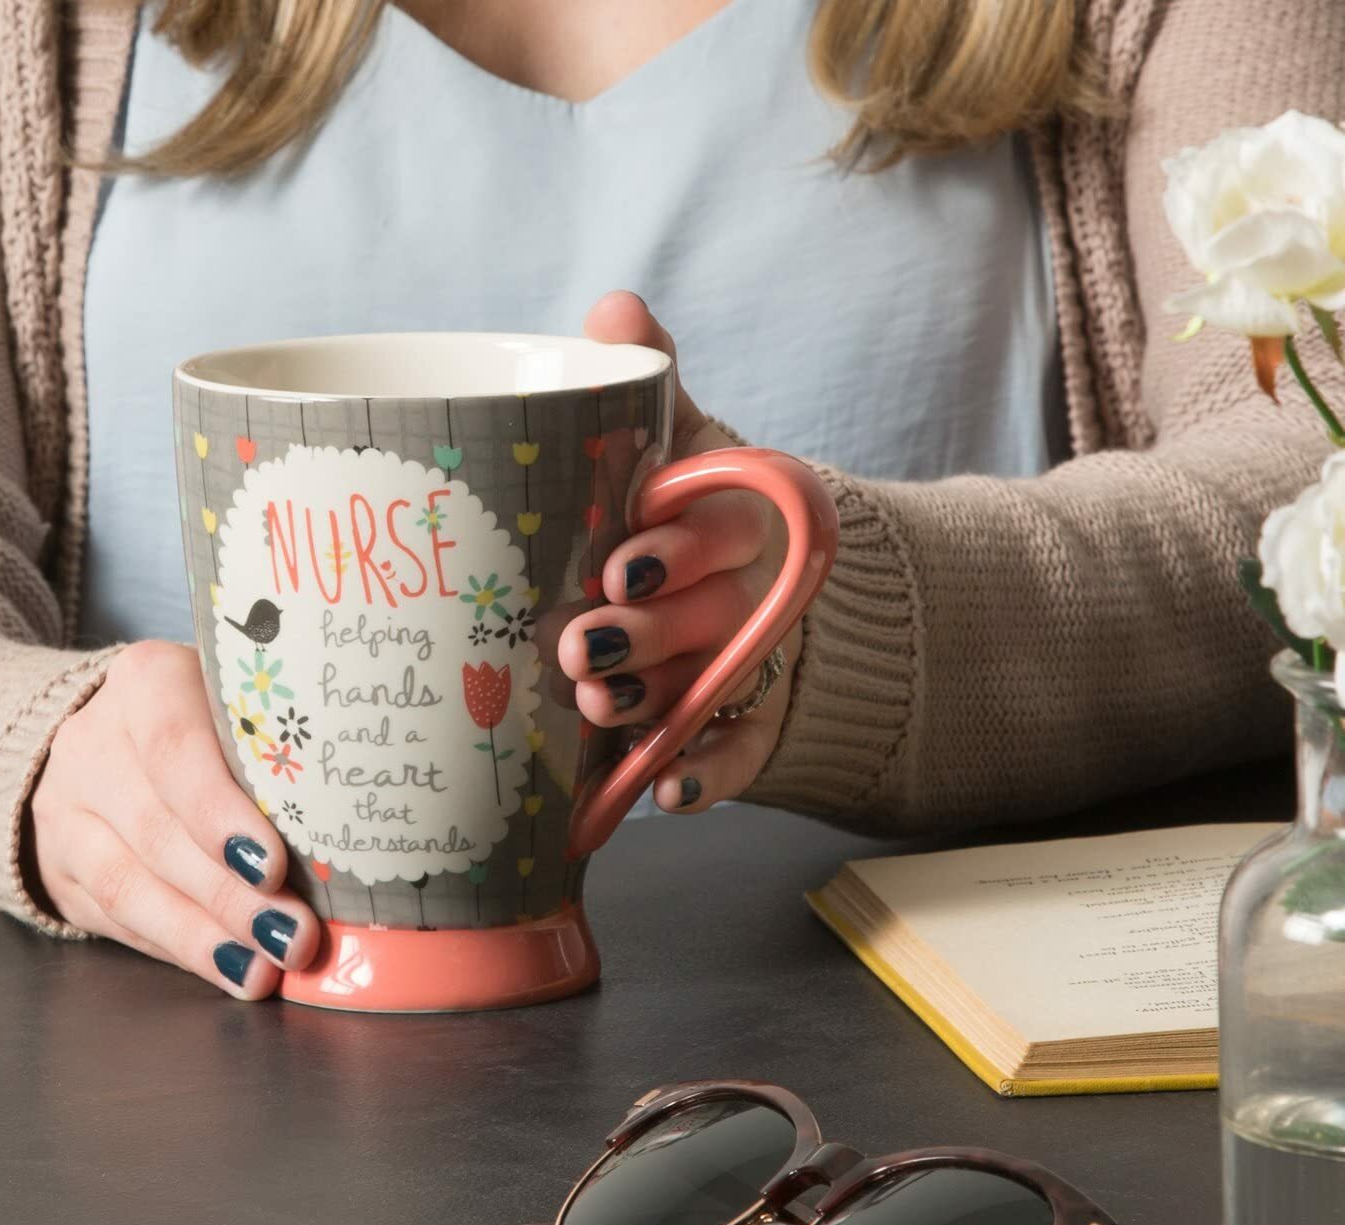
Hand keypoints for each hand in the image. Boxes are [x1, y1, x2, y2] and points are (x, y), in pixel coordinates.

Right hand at [28, 640, 319, 997]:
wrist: (106, 738)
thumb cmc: (212, 722)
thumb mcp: (241, 710)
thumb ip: (279, 751)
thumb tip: (356, 829)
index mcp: (146, 682)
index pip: (175, 747)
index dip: (220, 813)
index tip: (274, 866)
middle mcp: (93, 742)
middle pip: (160, 830)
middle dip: (232, 895)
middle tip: (296, 937)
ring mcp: (67, 807)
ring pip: (130, 884)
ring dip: (205, 934)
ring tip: (265, 969)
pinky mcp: (61, 865)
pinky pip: (117, 918)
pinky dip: (181, 948)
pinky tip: (232, 968)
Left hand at [565, 290, 800, 812]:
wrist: (769, 595)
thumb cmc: (698, 516)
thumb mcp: (686, 448)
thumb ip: (654, 391)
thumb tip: (617, 307)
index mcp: (738, 518)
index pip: (721, 529)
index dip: (676, 548)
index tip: (617, 561)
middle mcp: (752, 592)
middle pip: (712, 615)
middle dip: (646, 632)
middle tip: (580, 647)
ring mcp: (755, 664)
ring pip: (711, 686)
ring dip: (655, 702)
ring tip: (596, 709)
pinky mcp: (751, 725)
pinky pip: (738, 757)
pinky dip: (704, 778)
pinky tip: (662, 792)